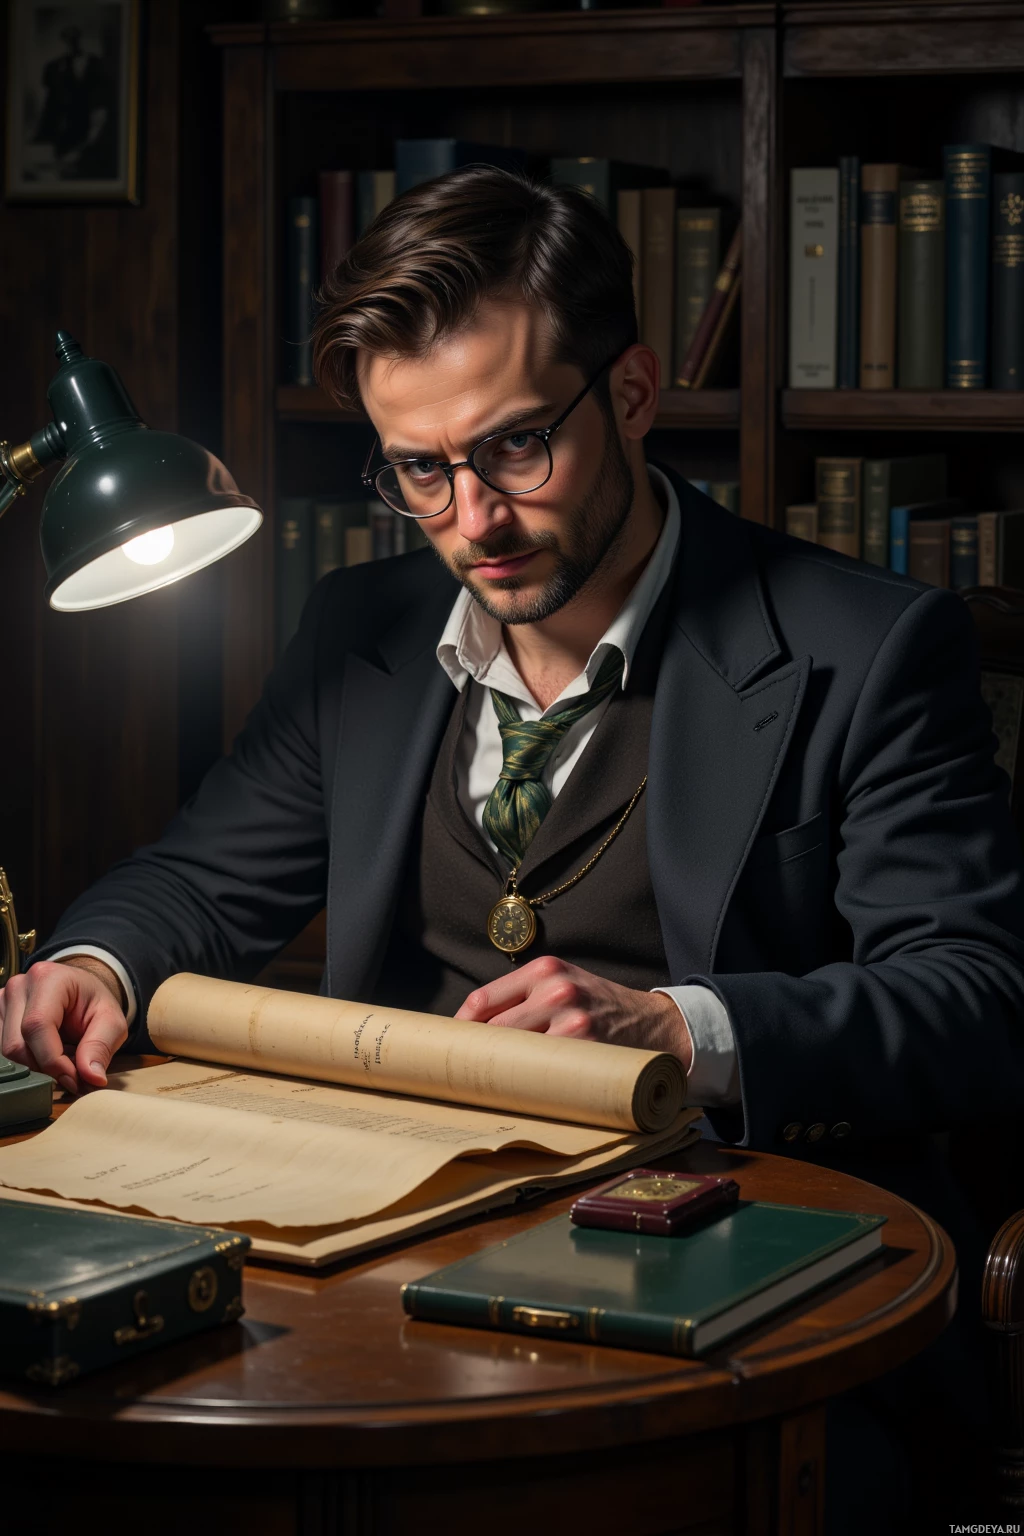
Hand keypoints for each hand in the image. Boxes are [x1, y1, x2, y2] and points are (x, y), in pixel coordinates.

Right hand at [0, 959, 128, 1094]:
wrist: (82, 993)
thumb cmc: (95, 1003)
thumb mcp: (112, 1022)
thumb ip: (101, 1047)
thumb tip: (92, 1078)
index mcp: (48, 978)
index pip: (37, 1027)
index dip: (53, 1061)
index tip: (74, 1079)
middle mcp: (19, 986)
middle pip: (18, 1044)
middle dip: (47, 1066)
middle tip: (74, 1068)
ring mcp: (3, 1000)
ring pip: (8, 1051)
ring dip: (37, 1063)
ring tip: (63, 1054)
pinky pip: (4, 1050)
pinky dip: (27, 1059)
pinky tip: (46, 1052)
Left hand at [455, 954, 693, 1068]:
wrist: (656, 1024)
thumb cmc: (600, 1007)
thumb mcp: (565, 984)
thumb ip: (525, 998)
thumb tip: (470, 1032)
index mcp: (545, 969)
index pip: (483, 1000)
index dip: (459, 1029)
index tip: (449, 1048)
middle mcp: (557, 989)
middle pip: (493, 1030)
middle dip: (474, 1054)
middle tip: (459, 1075)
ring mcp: (572, 1020)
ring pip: (514, 1052)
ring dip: (497, 1072)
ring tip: (486, 1086)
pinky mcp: (587, 1048)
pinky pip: (542, 1072)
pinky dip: (527, 1083)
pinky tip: (520, 1092)